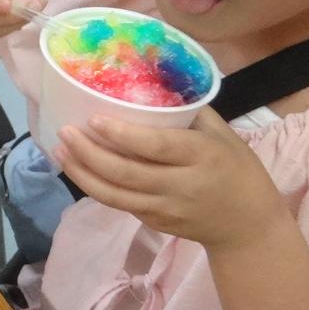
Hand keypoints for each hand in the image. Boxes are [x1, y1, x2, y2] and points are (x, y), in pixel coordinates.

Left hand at [56, 109, 290, 251]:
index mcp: (201, 156)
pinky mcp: (156, 224)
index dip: (121, 135)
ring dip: (82, 173)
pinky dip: (95, 187)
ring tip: (59, 151)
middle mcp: (181, 185)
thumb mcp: (223, 135)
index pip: (155, 147)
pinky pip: (120, 204)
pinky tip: (78, 169)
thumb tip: (152, 82)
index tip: (93, 118)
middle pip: (126, 173)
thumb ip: (189, 113)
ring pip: (114, 195)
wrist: (249, 227)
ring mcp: (166, 209)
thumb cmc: (238, 169)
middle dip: (89, 153)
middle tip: (65, 131)